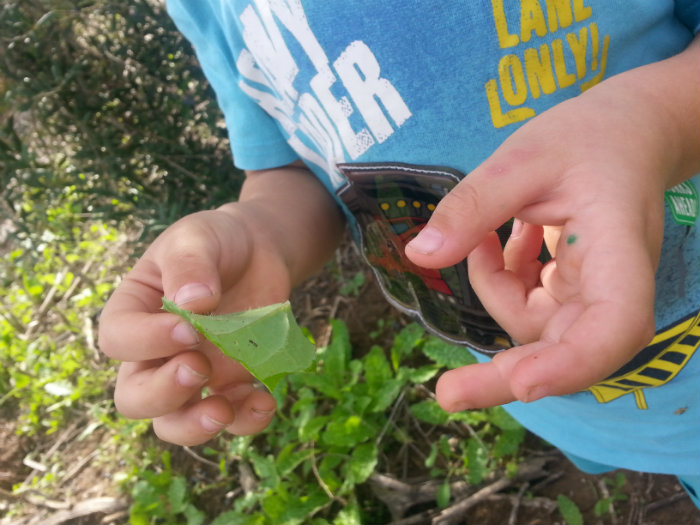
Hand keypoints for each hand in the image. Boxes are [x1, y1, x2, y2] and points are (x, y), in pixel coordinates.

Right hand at [99, 206, 289, 445]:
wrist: (259, 251)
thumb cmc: (217, 241)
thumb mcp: (198, 237)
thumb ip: (191, 263)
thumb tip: (192, 303)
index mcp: (135, 312)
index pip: (118, 340)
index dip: (147, 342)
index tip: (188, 326)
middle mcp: (157, 352)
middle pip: (134, 397)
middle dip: (163, 393)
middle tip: (199, 366)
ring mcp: (194, 373)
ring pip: (173, 424)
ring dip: (195, 426)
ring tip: (224, 409)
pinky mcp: (232, 384)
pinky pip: (231, 419)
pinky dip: (246, 421)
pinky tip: (265, 401)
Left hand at [405, 41, 698, 410]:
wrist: (627, 134)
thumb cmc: (587, 138)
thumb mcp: (522, 159)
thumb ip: (472, 207)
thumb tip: (419, 256)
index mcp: (619, 248)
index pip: (614, 323)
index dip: (572, 362)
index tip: (523, 384)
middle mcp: (616, 284)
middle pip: (570, 350)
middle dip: (506, 372)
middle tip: (447, 394)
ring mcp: (596, 292)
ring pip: (538, 329)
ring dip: (495, 290)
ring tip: (485, 234)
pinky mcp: (576, 289)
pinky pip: (530, 307)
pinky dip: (502, 282)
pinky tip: (497, 241)